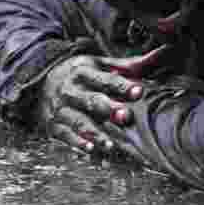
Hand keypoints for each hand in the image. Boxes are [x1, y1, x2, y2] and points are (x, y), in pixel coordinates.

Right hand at [37, 45, 171, 155]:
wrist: (41, 81)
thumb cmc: (80, 75)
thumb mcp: (100, 65)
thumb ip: (129, 65)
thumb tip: (162, 53)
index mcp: (83, 72)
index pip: (105, 79)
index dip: (123, 86)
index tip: (139, 91)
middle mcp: (71, 90)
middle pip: (91, 101)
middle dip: (109, 109)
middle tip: (126, 117)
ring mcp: (61, 109)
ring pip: (79, 122)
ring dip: (95, 133)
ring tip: (110, 144)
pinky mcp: (54, 125)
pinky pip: (66, 136)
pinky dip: (78, 144)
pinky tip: (91, 150)